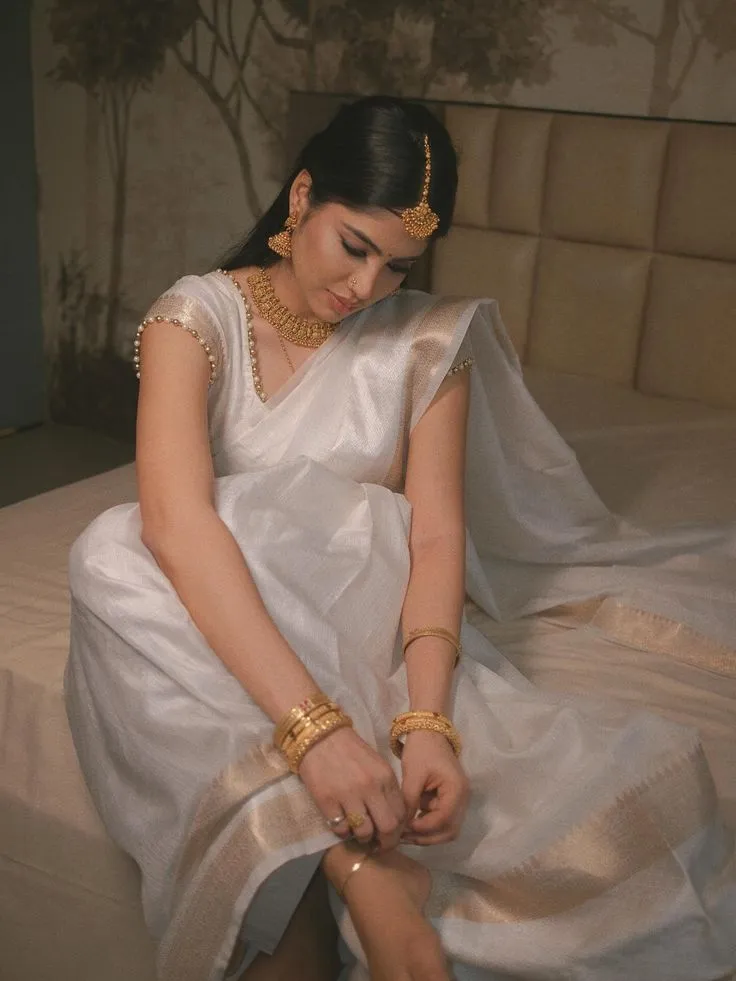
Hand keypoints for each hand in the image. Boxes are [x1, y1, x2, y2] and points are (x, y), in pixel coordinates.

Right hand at [298, 726, 406, 850]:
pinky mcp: (327, 801)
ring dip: (363, 837)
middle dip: (385, 842)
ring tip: (358, 833)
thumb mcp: (376, 765)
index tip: (391, 835)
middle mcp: (371, 787)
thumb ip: (386, 789)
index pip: (402, 814)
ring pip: (365, 832)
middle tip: (378, 844)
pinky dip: (343, 831)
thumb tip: (393, 818)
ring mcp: (348, 795)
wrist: (320, 736)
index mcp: (386, 777)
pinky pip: (341, 829)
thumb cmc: (350, 750)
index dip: (399, 830)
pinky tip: (341, 823)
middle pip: (388, 828)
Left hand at [399, 730, 468, 845]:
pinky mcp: (450, 799)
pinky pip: (442, 819)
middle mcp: (462, 798)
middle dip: (426, 837)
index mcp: (457, 790)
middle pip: (449, 830)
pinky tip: (410, 824)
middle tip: (403, 838)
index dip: (424, 829)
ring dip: (427, 834)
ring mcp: (458, 800)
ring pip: (446, 828)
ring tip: (405, 833)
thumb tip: (400, 826)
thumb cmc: (421, 750)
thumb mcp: (413, 774)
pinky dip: (428, 825)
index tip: (404, 829)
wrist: (428, 731)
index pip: (444, 820)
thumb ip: (409, 801)